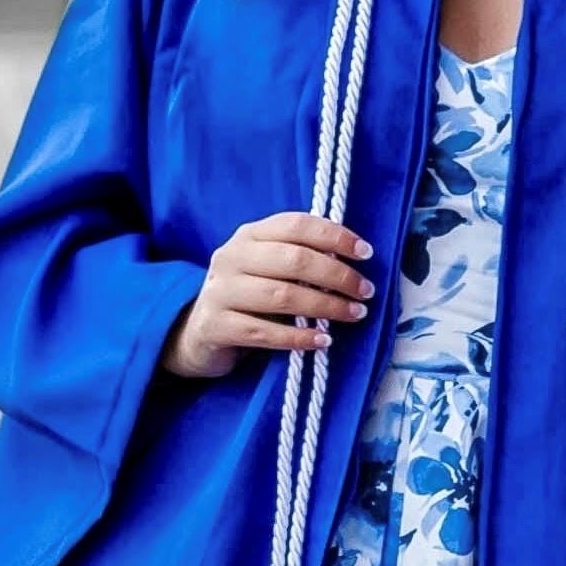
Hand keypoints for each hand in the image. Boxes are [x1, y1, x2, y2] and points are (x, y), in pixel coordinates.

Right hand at [165, 212, 375, 378]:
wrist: (200, 331)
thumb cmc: (249, 295)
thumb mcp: (268, 267)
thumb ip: (299, 257)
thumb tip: (352, 261)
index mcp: (249, 235)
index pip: (296, 225)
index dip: (334, 236)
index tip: (366, 254)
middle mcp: (231, 257)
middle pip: (293, 260)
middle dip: (336, 276)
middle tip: (365, 291)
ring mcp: (221, 291)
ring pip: (281, 296)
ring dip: (325, 307)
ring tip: (354, 314)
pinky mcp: (216, 325)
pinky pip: (264, 333)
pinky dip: (298, 338)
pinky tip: (323, 340)